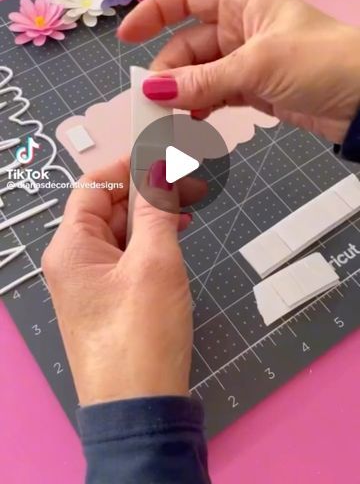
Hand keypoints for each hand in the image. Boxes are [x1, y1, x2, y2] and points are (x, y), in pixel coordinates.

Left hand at [42, 159, 204, 405]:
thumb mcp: (155, 262)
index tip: (160, 154)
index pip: (92, 187)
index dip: (126, 166)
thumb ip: (157, 210)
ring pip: (121, 233)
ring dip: (152, 216)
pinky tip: (177, 235)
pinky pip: (128, 257)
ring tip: (189, 206)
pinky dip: (151, 242)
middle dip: (145, 191)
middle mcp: (73, 262)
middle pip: (107, 208)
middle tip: (185, 179)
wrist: (141, 409)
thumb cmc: (141, 335)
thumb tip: (160, 169)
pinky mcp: (109, 301)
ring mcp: (90, 283)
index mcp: (71, 247)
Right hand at [118, 0, 359, 142]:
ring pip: (201, 74)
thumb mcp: (257, 66)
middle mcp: (241, 28)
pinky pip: (217, 95)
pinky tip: (191, 123)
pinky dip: (202, 107)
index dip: (154, 13)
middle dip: (169, 71)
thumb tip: (151, 91)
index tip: (127, 39)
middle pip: (189, 44)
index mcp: (243, 3)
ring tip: (167, 119)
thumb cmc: (318, 62)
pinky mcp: (256, 90)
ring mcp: (247, 61)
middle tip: (153, 101)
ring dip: (183, 94)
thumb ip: (203, 80)